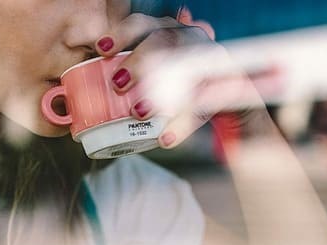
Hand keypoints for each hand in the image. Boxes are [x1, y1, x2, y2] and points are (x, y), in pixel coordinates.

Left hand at [96, 11, 265, 148]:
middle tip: (118, 84)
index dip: (122, 33)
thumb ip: (135, 70)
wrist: (231, 97)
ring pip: (185, 67)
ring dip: (159, 90)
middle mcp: (191, 39)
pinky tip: (166, 139)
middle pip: (164, 39)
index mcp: (170, 31)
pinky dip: (182, 124)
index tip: (102, 49)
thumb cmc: (183, 83)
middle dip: (138, 60)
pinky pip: (203, 105)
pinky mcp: (226, 88)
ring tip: (138, 111)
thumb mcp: (161, 68)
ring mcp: (211, 60)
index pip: (144, 23)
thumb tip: (95, 81)